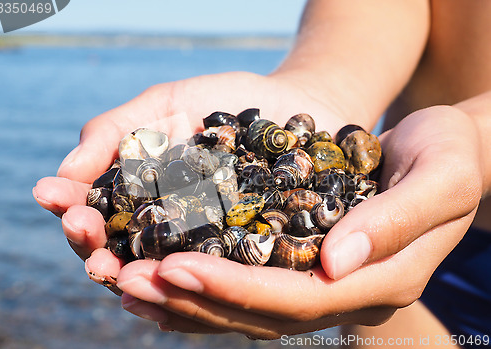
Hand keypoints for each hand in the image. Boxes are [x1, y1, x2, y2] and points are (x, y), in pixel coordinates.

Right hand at [32, 71, 347, 274]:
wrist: (294, 105)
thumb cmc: (224, 101)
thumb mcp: (164, 104)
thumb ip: (113, 131)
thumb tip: (63, 172)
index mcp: (141, 198)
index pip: (97, 216)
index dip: (76, 213)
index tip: (63, 207)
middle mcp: (167, 230)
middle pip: (121, 254)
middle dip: (96, 251)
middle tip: (88, 246)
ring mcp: (206, 248)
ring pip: (163, 274)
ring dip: (137, 278)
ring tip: (118, 273)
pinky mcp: (246, 259)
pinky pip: (219, 277)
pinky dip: (196, 285)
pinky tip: (177, 287)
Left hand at [112, 106, 481, 337]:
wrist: (446, 151)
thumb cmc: (449, 156)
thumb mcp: (440, 178)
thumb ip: (395, 222)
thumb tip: (333, 261)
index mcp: (377, 280)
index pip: (295, 298)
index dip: (234, 289)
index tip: (175, 269)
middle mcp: (343, 292)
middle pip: (259, 311)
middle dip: (193, 298)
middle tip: (129, 279)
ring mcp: (321, 282)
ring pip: (244, 306)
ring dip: (184, 298)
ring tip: (126, 281)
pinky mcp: (302, 261)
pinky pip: (246, 280)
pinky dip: (202, 281)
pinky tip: (160, 270)